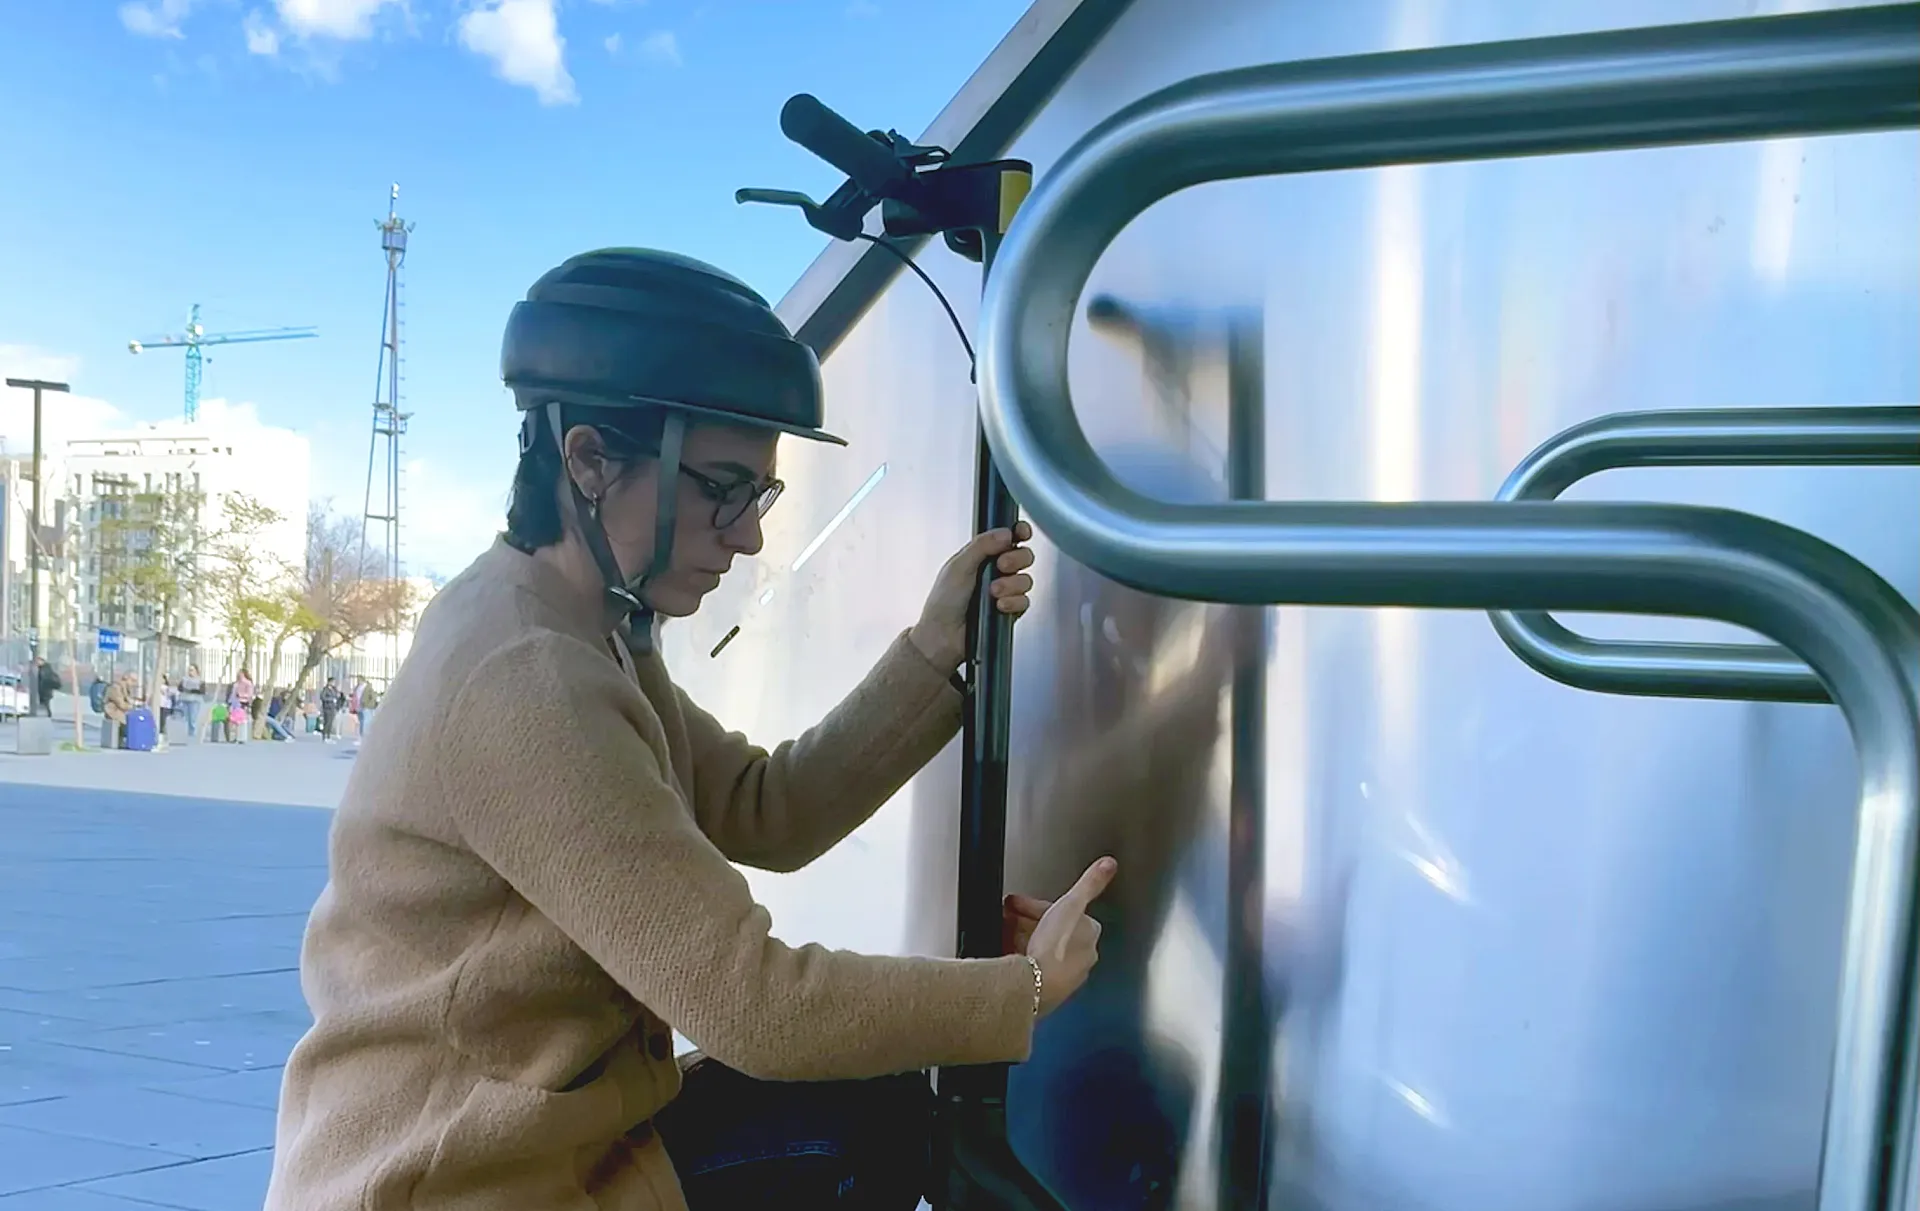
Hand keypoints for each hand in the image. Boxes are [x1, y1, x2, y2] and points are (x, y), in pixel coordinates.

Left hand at [908, 521, 1035, 670]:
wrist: (943, 636)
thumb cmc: (943, 603)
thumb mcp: (959, 566)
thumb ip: (982, 545)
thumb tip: (1005, 532)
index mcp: (981, 556)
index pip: (1008, 537)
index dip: (1019, 532)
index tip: (1022, 533)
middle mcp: (995, 571)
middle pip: (1023, 555)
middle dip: (1016, 559)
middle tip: (1002, 566)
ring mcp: (1005, 591)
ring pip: (1026, 579)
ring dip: (1012, 584)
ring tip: (994, 592)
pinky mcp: (1010, 610)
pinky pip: (1025, 601)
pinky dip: (1013, 602)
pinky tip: (999, 606)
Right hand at [1010, 856, 1116, 1016]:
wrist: (1034, 985)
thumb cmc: (1055, 948)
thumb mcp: (1072, 904)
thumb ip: (1090, 884)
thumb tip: (1109, 865)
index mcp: (1089, 936)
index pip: (1065, 912)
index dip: (1039, 905)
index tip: (1019, 902)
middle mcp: (1081, 957)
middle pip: (1053, 930)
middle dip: (1029, 919)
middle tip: (1009, 913)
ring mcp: (1064, 975)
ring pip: (1041, 948)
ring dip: (1022, 936)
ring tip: (1003, 930)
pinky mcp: (1046, 987)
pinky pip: (1031, 965)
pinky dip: (1018, 954)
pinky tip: (1006, 951)